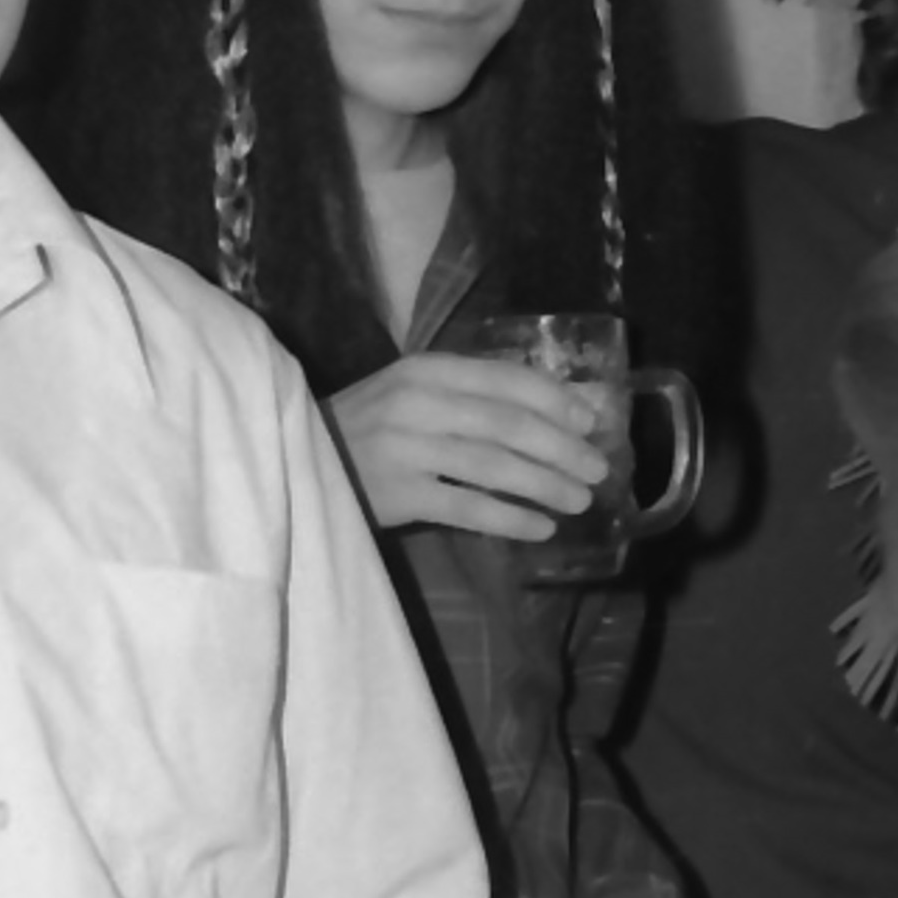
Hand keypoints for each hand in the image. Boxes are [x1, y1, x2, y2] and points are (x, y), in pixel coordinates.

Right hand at [328, 353, 608, 538]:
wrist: (299, 460)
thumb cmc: (370, 427)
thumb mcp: (415, 393)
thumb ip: (473, 396)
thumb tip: (560, 409)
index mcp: (426, 369)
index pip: (506, 379)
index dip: (556, 400)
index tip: (592, 421)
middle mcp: (417, 403)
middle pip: (508, 424)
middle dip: (562, 448)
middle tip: (597, 470)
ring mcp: (406, 449)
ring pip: (494, 466)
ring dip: (545, 485)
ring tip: (579, 502)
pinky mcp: (398, 494)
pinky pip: (468, 508)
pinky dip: (510, 518)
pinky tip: (540, 528)